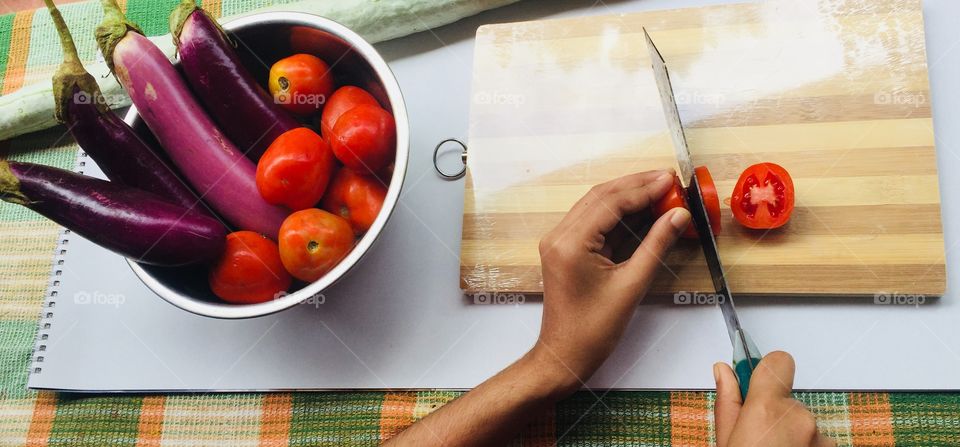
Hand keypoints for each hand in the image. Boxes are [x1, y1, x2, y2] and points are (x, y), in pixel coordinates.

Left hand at [530, 170, 690, 393]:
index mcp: (570, 243)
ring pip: (597, 205)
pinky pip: (593, 222)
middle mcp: (559, 236)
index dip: (644, 188)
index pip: (611, 202)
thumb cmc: (592, 330)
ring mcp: (559, 241)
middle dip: (637, 186)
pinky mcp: (565, 249)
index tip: (671, 180)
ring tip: (661, 190)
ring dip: (628, 196)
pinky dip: (618, 214)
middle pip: (602, 197)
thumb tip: (678, 215)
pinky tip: (643, 210)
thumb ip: (656, 245)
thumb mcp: (632, 285)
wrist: (564, 355)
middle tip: (670, 180)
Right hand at [715, 351, 834, 446]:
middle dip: (773, 413)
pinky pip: (815, 438)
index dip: (766, 369)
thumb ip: (729, 403)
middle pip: (786, 398)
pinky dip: (803, 446)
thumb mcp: (726, 440)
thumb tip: (725, 372)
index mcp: (768, 409)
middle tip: (757, 436)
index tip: (756, 380)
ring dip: (790, 433)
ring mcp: (820, 436)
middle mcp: (800, 418)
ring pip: (800, 421)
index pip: (778, 362)